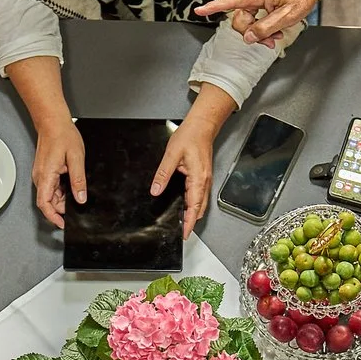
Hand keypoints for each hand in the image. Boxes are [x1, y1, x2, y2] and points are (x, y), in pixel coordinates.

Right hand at [32, 119, 86, 226]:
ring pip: (50, 195)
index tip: (63, 224)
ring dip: (63, 198)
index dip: (53, 217)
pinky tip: (70, 182)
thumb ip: (78, 180)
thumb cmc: (62, 135)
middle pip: (48, 202)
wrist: (53, 122)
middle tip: (77, 203)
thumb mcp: (76, 158)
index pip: (44, 204)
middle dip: (62, 207)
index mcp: (45, 176)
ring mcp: (41, 175)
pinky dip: (61, 190)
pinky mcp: (44, 172)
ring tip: (76, 189)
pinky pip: (51, 187)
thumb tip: (81, 198)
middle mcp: (40, 177)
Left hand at [157, 109, 219, 236]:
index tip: (185, 233)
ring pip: (201, 202)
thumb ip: (163, 174)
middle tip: (183, 233)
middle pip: (200, 208)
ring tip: (183, 223)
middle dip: (192, 222)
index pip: (194, 206)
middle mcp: (204, 181)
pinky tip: (187, 206)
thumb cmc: (190, 137)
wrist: (202, 126)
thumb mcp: (172, 155)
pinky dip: (194, 204)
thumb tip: (155, 190)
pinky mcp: (203, 176)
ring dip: (193, 213)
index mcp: (198, 178)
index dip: (189, 222)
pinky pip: (200, 195)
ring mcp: (205, 179)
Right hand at [197, 0, 318, 45]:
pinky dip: (262, 26)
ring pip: (247, 20)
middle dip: (252, 33)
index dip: (213, 7)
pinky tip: (274, 31)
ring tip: (276, 36)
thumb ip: (265, 28)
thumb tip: (248, 37)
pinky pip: (252, 17)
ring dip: (259, 32)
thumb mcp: (287, 17)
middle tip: (270, 41)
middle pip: (240, 19)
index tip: (199, 10)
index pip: (229, 1)